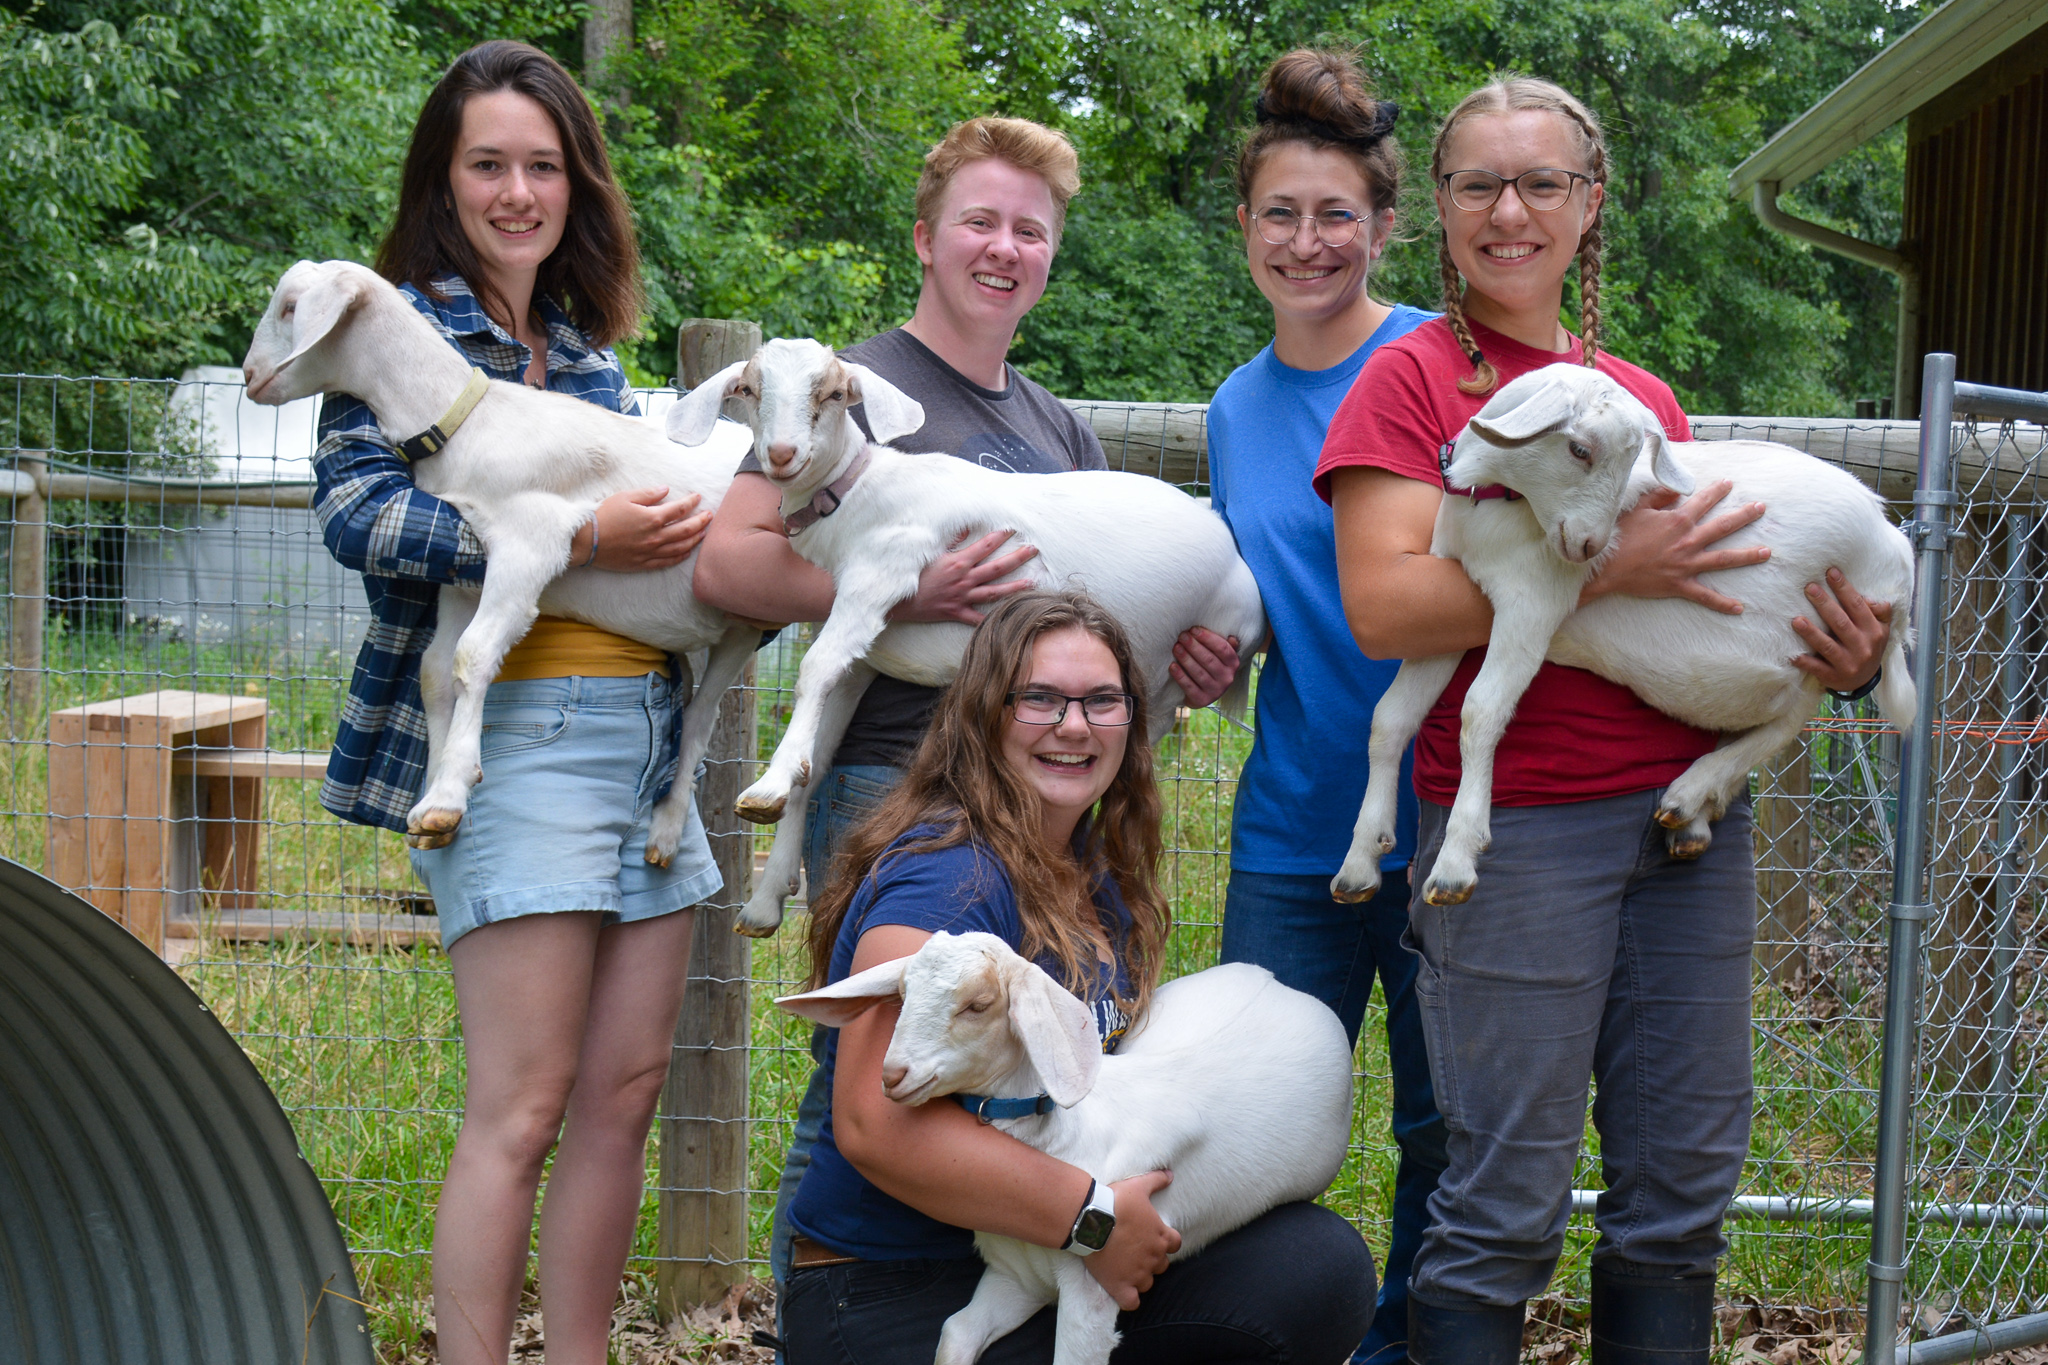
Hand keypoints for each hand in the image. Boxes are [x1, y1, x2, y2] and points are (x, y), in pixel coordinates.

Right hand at [571, 487, 710, 572]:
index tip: (698, 497)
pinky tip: (688, 551)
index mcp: (652, 518)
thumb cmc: (604, 516)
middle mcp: (655, 537)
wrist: (586, 541)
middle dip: (701, 521)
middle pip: (686, 530)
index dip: (691, 502)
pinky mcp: (644, 564)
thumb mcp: (625, 497)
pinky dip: (681, 556)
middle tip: (710, 515)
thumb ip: (648, 494)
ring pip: (681, 547)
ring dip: (695, 539)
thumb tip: (666, 490)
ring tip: (704, 532)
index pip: (679, 509)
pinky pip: (668, 562)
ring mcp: (651, 552)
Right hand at [889, 529, 1039, 624]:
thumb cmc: (912, 573)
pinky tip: (1007, 619)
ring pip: (994, 592)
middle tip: (1034, 549)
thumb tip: (966, 527)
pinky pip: (977, 618)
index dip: (1000, 536)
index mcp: (958, 562)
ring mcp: (963, 597)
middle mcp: (964, 580)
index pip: (985, 546)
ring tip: (1032, 583)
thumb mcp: (930, 552)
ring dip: (1015, 588)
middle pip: (997, 568)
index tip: (1013, 528)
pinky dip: (991, 619)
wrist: (899, 600)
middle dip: (1018, 557)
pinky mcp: (957, 612)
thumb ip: (951, 540)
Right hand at [1083, 1171, 1180, 1310]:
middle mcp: (1154, 1257)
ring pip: (1148, 1283)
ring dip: (1140, 1278)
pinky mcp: (1121, 1287)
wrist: (1090, 1219)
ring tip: (1126, 1269)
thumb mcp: (1138, 1186)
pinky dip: (1129, 1298)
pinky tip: (1122, 1289)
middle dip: (1152, 1260)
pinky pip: (1132, 1302)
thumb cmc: (1115, 1201)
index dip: (1165, 1242)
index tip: (1153, 1238)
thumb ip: (1157, 1180)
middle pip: (1162, 1265)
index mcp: (1161, 1236)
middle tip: (1135, 1251)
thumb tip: (1171, 1174)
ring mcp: (1138, 1274)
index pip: (1175, 1245)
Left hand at [1170, 627, 1241, 709]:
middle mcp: (1227, 678)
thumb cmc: (1211, 667)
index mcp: (1233, 664)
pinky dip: (1180, 676)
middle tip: (1182, 636)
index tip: (1193, 630)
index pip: (1222, 648)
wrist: (1204, 692)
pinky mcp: (1202, 700)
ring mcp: (1215, 691)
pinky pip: (1189, 687)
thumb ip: (1225, 646)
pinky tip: (1172, 666)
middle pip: (1209, 660)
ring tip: (1176, 647)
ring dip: (1186, 659)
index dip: (1207, 638)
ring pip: (1199, 673)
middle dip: (1194, 646)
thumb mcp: (1221, 656)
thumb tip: (1231, 638)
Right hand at [1581, 479, 1769, 613]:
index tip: (1729, 483)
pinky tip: (1739, 607)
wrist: (1607, 569)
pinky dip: (1722, 603)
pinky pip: (1705, 596)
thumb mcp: (1637, 510)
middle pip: (1723, 527)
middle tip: (1761, 509)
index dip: (1717, 491)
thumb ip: (1658, 497)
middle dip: (1744, 516)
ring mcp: (1686, 564)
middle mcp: (1688, 541)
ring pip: (1723, 559)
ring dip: (1747, 556)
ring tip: (1766, 552)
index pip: (1703, 501)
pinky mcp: (1680, 585)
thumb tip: (1676, 489)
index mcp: (1677, 521)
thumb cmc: (1619, 538)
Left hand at [1791, 567, 1891, 690]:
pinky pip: (1817, 668)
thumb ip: (1880, 612)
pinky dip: (1804, 661)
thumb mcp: (1881, 629)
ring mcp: (1848, 663)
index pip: (1857, 606)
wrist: (1864, 681)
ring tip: (1796, 619)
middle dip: (1824, 604)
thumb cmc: (1868, 646)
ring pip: (1827, 646)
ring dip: (1811, 632)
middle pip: (1841, 623)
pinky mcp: (1833, 677)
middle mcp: (1862, 647)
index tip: (1830, 572)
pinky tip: (1791, 654)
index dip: (1844, 589)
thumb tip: (1869, 598)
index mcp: (1873, 631)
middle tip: (1809, 588)